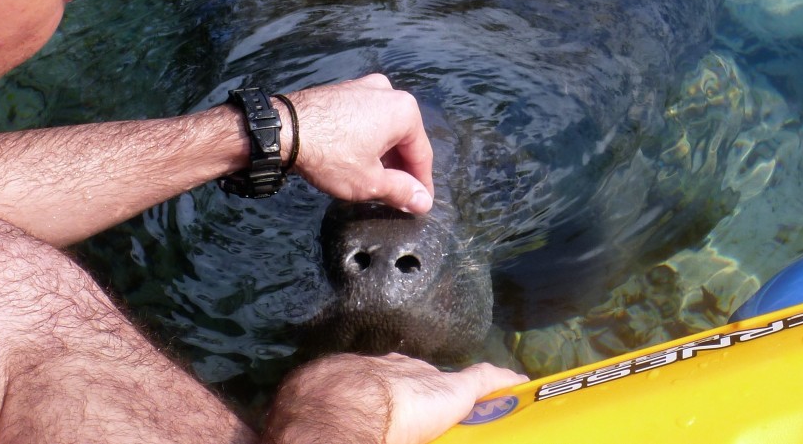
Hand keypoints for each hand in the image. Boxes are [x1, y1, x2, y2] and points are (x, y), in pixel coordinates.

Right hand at [263, 353, 528, 443]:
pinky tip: (516, 386)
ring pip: (445, 383)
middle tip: (425, 407)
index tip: (387, 406)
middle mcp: (385, 369)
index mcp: (350, 377)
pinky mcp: (451, 390)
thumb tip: (286, 432)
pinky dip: (500, 383)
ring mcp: (419, 377)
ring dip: (459, 393)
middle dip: (418, 389)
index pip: (374, 382)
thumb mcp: (305, 411)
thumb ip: (315, 419)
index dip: (381, 395)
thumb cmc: (312, 419)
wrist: (336, 417)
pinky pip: (483, 382)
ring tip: (476, 402)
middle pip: (409, 377)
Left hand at [286, 74, 434, 213]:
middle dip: (401, 169)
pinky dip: (366, 141)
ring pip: (383, 129)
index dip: (422, 184)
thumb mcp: (370, 182)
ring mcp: (362, 87)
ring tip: (376, 182)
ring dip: (383, 155)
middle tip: (398, 197)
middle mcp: (387, 91)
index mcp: (403, 110)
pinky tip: (357, 161)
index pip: (421, 155)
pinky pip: (364, 119)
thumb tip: (423, 202)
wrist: (281, 129)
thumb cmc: (329, 154)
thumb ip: (401, 191)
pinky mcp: (341, 91)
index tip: (421, 204)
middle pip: (403, 139)